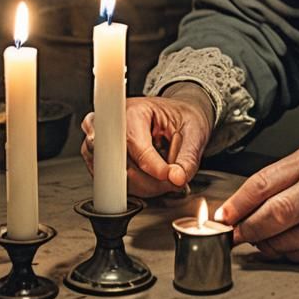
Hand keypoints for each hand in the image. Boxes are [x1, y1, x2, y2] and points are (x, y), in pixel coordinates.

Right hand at [81, 84, 214, 196]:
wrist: (177, 115)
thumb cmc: (183, 117)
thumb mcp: (194, 132)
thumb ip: (187, 158)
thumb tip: (177, 178)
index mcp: (134, 111)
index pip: (137, 145)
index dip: (154, 166)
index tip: (171, 177)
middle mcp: (113, 126)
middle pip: (122, 166)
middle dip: (150, 182)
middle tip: (173, 180)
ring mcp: (105, 143)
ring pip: (115, 179)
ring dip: (143, 186)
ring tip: (164, 178)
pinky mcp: (103, 159)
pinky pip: (114, 182)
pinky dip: (135, 186)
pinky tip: (151, 177)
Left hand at [215, 141, 298, 262]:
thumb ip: (285, 177)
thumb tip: (245, 204)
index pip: (266, 181)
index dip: (239, 203)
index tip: (222, 216)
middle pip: (275, 212)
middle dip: (248, 228)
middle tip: (234, 236)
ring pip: (290, 237)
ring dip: (266, 245)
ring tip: (254, 244)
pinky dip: (289, 254)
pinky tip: (279, 250)